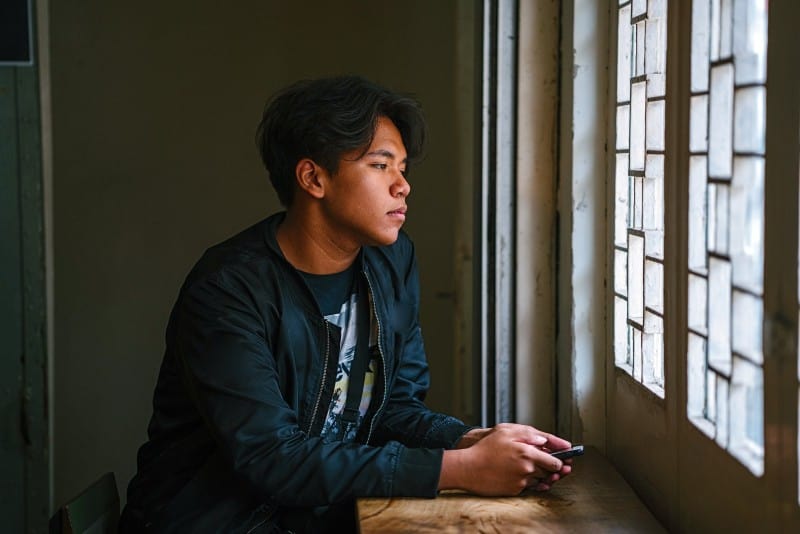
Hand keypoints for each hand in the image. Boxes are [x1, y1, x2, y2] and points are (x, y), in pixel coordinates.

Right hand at [440, 423, 572, 495]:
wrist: (468, 468)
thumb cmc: (485, 448)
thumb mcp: (506, 431)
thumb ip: (529, 434)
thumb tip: (545, 441)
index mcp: (527, 452)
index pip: (555, 461)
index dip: (563, 461)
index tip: (567, 460)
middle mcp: (527, 469)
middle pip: (550, 472)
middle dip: (555, 469)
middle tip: (562, 467)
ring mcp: (521, 481)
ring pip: (541, 480)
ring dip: (543, 475)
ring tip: (542, 469)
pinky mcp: (515, 490)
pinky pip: (529, 487)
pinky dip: (530, 481)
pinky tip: (525, 475)